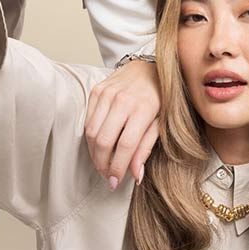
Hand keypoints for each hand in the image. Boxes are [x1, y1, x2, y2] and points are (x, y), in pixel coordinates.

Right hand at [84, 59, 161, 187]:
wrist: (148, 67)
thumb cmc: (159, 97)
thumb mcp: (161, 123)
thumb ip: (147, 148)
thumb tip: (135, 175)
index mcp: (143, 109)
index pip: (125, 145)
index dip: (118, 167)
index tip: (115, 182)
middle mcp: (123, 100)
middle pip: (104, 141)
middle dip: (103, 164)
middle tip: (107, 177)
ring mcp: (107, 94)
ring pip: (91, 132)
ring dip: (94, 154)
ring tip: (102, 164)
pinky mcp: (96, 90)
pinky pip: (87, 121)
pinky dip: (90, 139)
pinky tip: (98, 147)